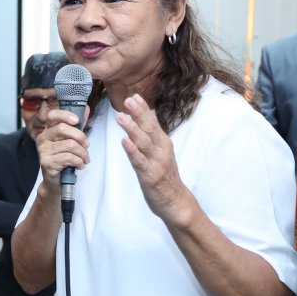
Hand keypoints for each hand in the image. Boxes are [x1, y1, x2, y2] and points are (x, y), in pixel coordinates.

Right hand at [35, 106, 90, 197]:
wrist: (56, 182)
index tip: (76, 120)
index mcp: (48, 131)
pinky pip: (69, 158)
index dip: (65, 115)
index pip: (52, 116)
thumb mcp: (70, 141)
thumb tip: (87, 109)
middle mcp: (43, 139)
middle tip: (87, 146)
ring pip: (70, 145)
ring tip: (85, 159)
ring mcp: (43, 151)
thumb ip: (77, 126)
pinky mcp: (47, 162)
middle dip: (81, 137)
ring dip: (83, 153)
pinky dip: (79, 162)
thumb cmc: (63, 160)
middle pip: (63, 129)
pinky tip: (79, 165)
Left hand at [116, 94, 191, 223]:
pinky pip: (139, 161)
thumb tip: (141, 119)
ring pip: (143, 142)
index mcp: (163, 142)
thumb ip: (150, 137)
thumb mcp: (159, 152)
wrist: (175, 200)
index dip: (143, 109)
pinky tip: (124, 141)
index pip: (152, 122)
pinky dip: (132, 150)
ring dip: (132, 129)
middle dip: (138, 113)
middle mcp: (161, 149)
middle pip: (149, 128)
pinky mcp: (150, 175)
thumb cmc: (164, 174)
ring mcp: (156, 162)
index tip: (134, 95)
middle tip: (128, 100)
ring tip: (121, 117)